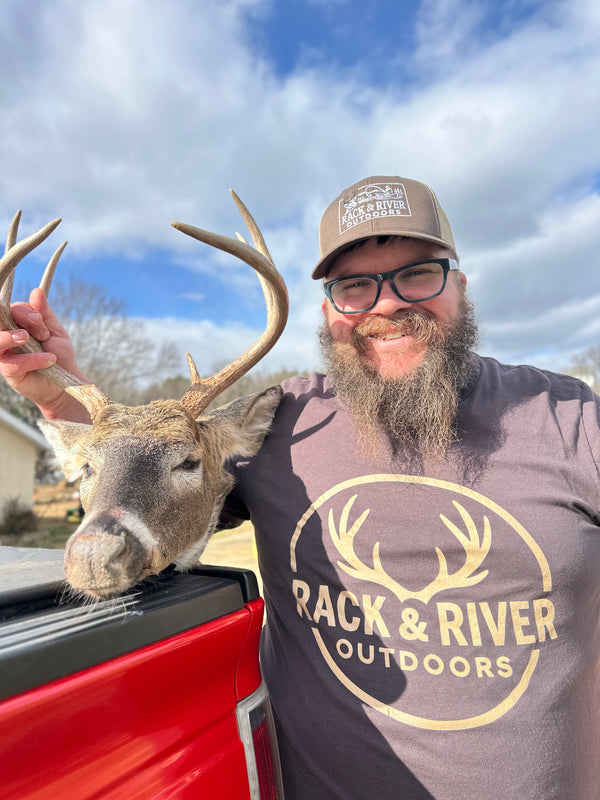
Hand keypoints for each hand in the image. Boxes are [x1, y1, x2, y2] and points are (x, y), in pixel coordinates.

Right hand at [0, 288, 90, 421]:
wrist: (67, 382)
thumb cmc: (58, 355)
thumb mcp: (55, 331)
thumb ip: (45, 314)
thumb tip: (37, 291)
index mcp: (18, 325)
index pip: (12, 310)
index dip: (26, 312)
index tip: (41, 321)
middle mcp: (7, 337)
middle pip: (1, 320)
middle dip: (21, 319)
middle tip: (40, 328)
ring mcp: (5, 355)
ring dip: (11, 337)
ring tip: (29, 339)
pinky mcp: (9, 372)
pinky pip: (13, 363)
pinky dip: (32, 359)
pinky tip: (49, 360)